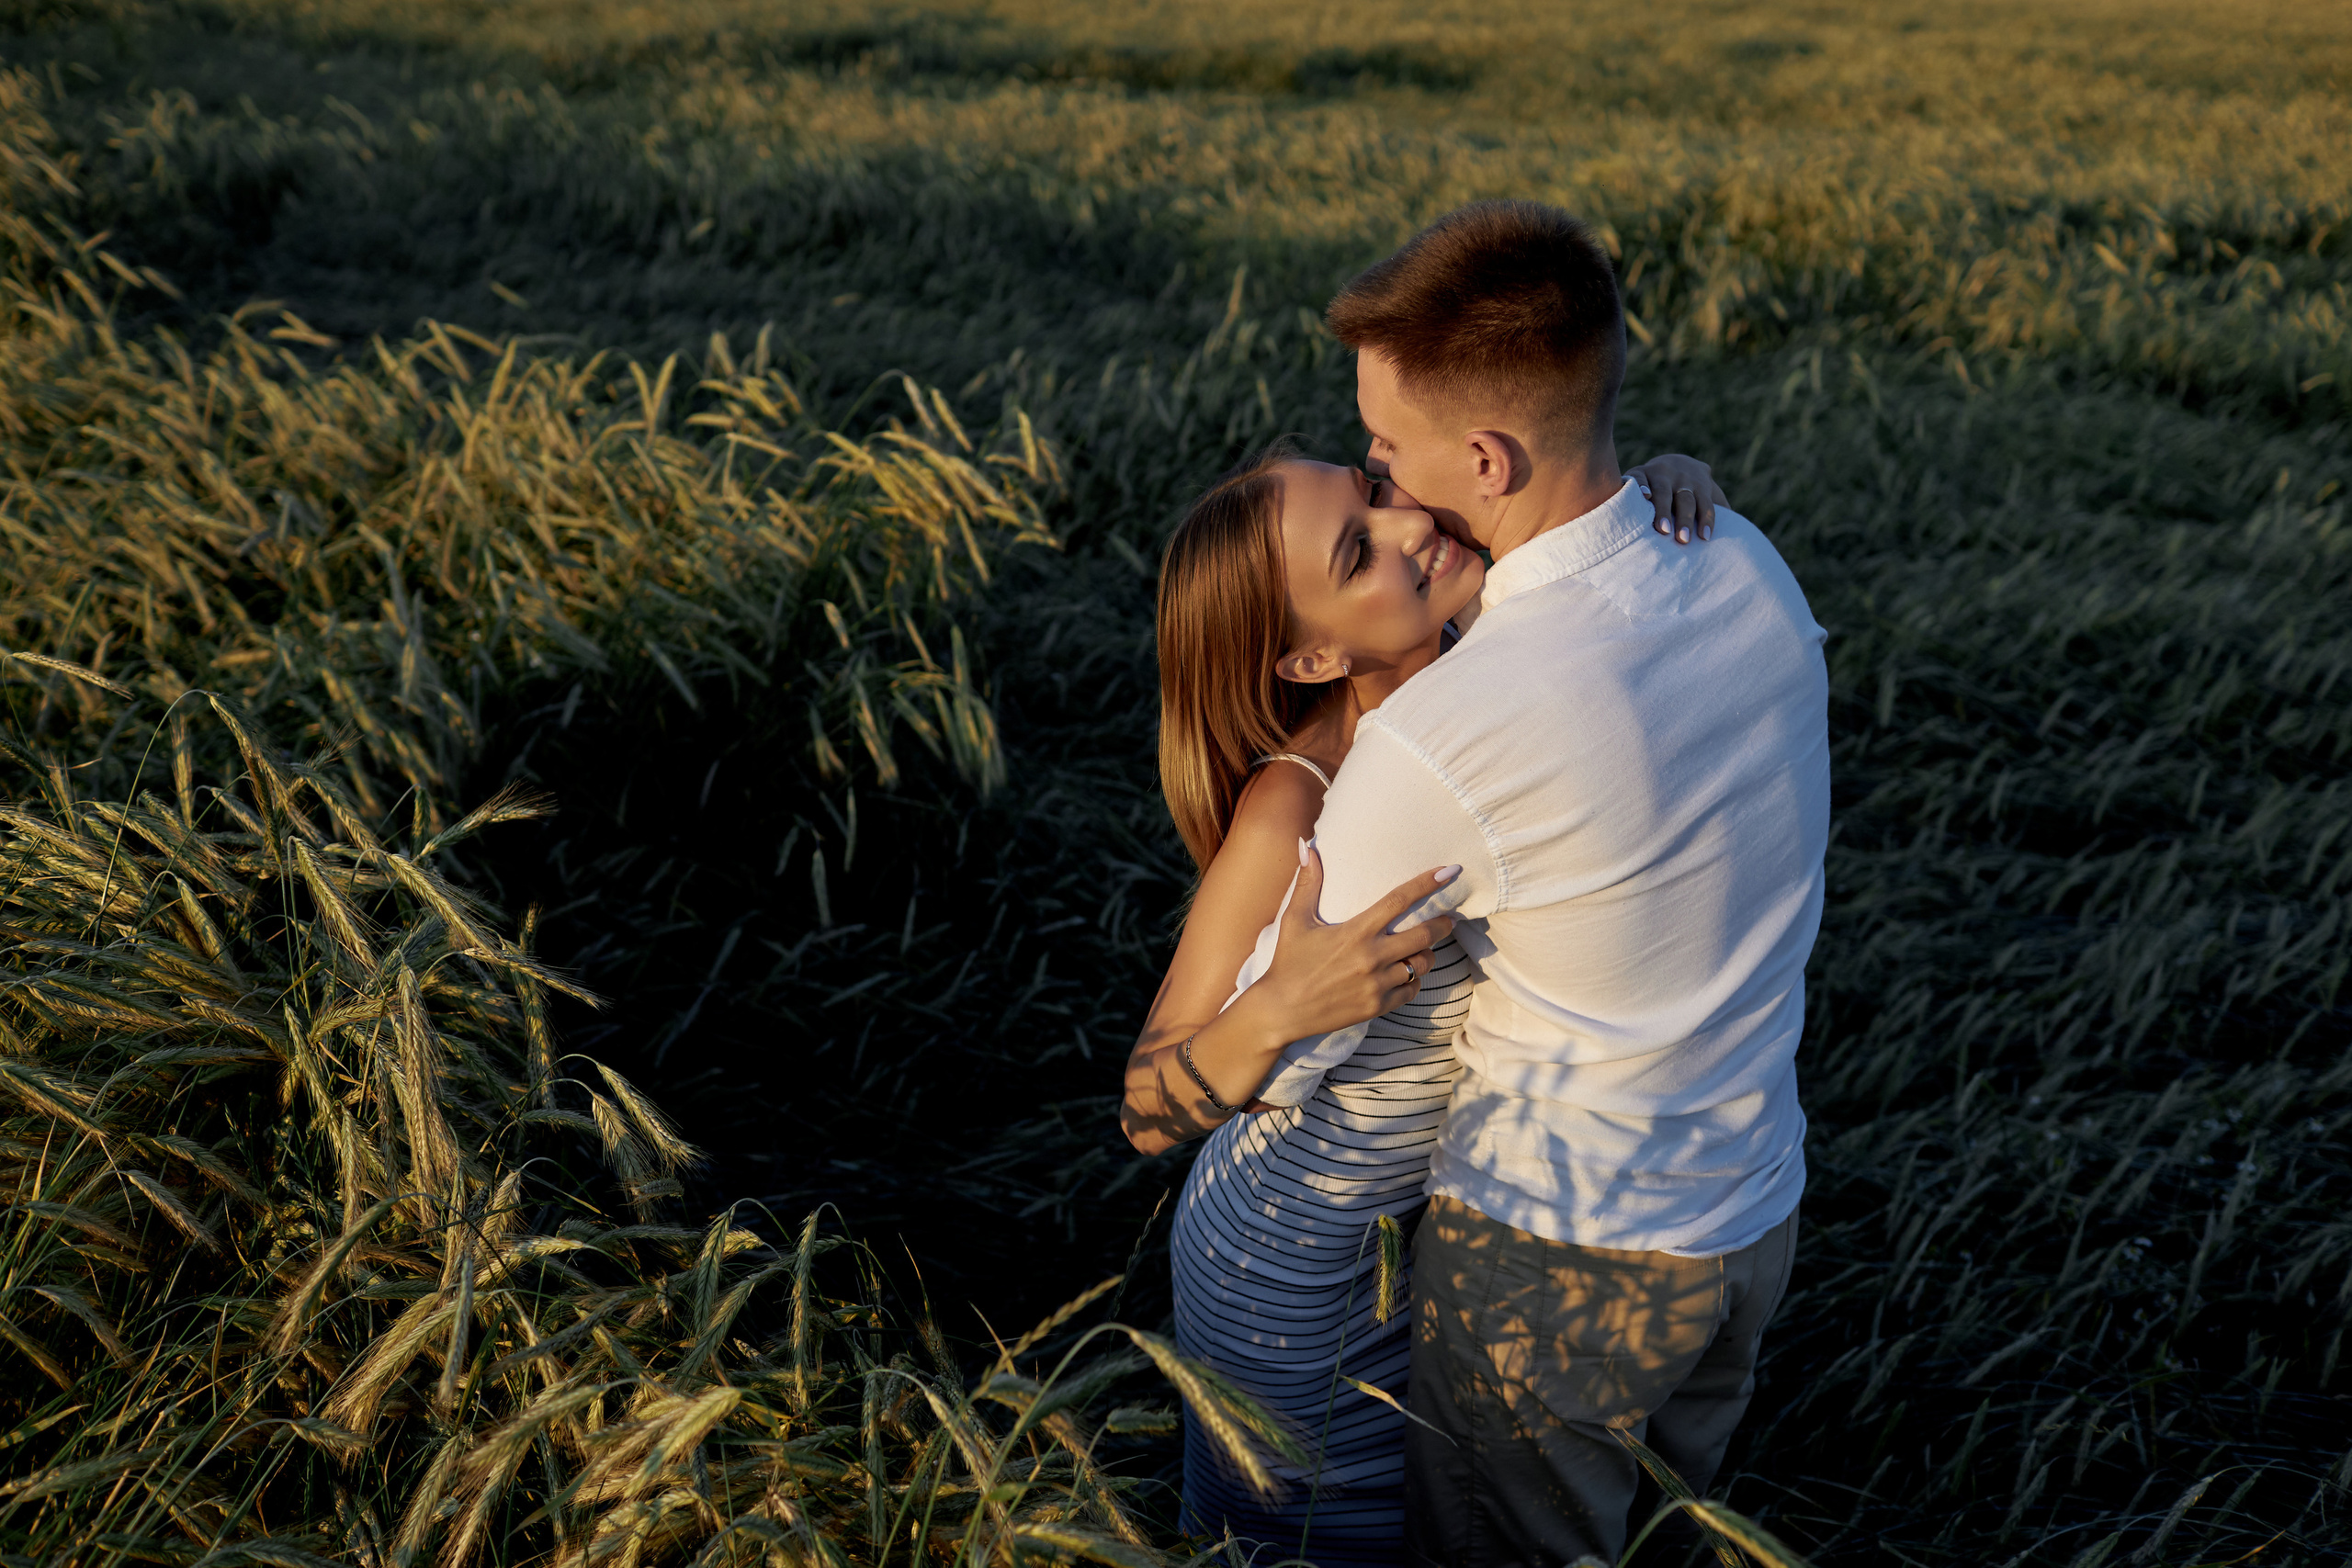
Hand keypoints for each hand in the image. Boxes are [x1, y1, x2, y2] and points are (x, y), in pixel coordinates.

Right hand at [1248, 848, 1458, 1041]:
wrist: (1281, 1010)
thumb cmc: (1288, 962)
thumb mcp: (1295, 920)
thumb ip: (1307, 883)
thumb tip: (1307, 846)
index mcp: (1356, 931)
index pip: (1399, 900)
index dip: (1427, 883)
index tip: (1449, 871)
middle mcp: (1371, 957)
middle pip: (1424, 935)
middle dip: (1442, 925)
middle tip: (1449, 919)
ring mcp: (1377, 984)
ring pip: (1420, 964)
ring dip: (1427, 954)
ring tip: (1423, 949)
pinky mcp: (1377, 1006)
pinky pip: (1411, 990)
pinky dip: (1413, 981)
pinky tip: (1406, 975)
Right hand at [1628, 454, 1728, 544]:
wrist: (1673, 460)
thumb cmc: (1693, 491)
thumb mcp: (1708, 496)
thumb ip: (1720, 514)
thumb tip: (1741, 539)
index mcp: (1699, 484)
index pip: (1706, 503)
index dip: (1706, 519)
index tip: (1705, 538)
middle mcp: (1681, 477)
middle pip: (1685, 499)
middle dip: (1685, 519)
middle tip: (1683, 539)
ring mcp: (1659, 472)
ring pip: (1662, 491)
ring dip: (1663, 510)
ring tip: (1663, 529)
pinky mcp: (1639, 471)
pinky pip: (1639, 477)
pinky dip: (1640, 486)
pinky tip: (1643, 497)